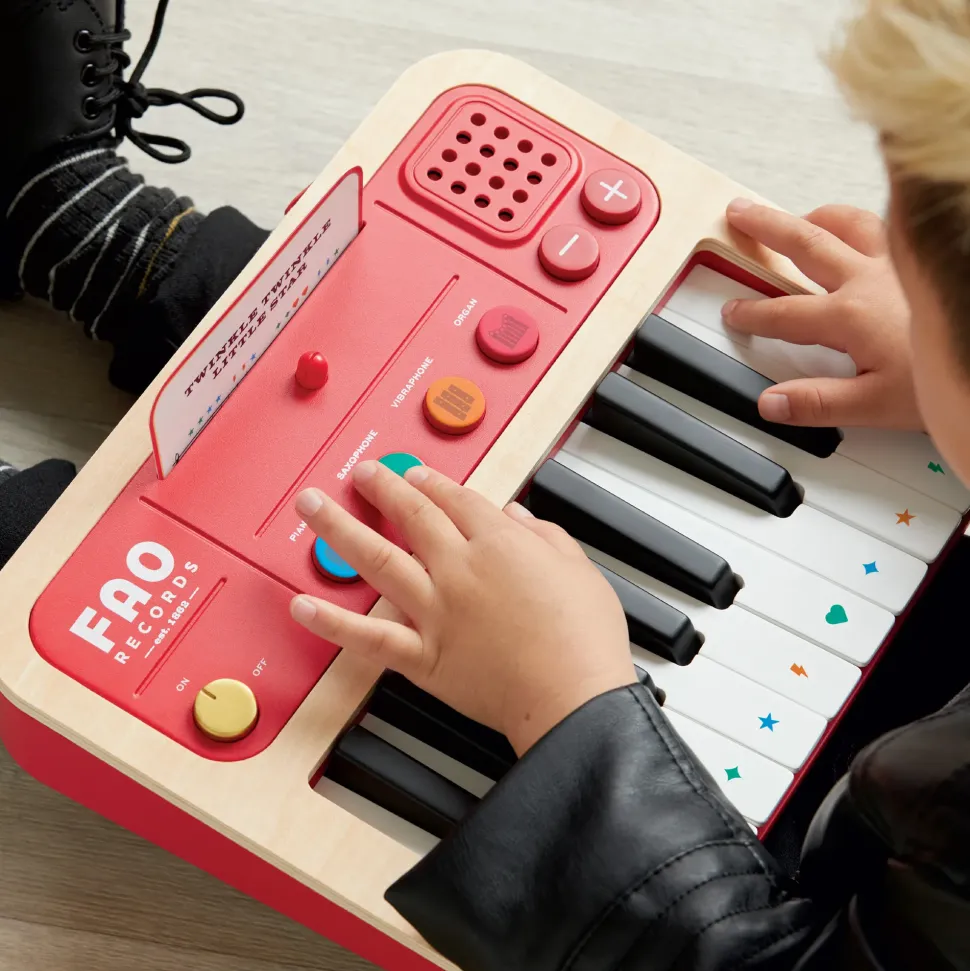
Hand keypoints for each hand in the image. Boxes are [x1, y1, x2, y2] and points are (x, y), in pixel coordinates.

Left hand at [289, 462, 636, 754]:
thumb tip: (518, 516)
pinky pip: (369, 637)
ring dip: (340, 528)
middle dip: (384, 487)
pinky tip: (302, 606)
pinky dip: (333, 624)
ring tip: (312, 506)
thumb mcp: (579, 568)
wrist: (573, 696)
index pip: (456, 500)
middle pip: (412, 516)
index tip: (416, 474)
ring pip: (377, 559)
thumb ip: (545, 536)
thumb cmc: (583, 636)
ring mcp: (435, 610)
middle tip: (363, 473)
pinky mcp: (423, 656)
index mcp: (499, 543)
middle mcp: (459, 568)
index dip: (432, 483)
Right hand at [723, 200, 922, 430]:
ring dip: (813, 218)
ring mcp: (898, 262)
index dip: (751, 313)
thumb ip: (818, 403)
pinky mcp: (921, 259)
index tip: (732, 311)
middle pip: (805, 244)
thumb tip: (771, 403)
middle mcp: (868, 278)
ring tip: (792, 217)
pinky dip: (861, 220)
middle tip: (740, 212)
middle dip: (766, 227)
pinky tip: (859, 225)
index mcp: (849, 315)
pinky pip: (885, 225)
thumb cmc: (943, 376)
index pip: (783, 313)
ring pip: (847, 222)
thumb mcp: (875, 405)